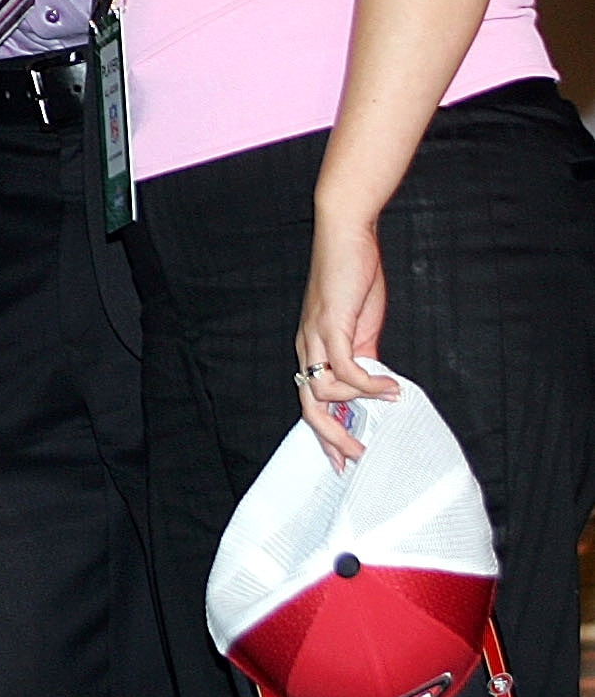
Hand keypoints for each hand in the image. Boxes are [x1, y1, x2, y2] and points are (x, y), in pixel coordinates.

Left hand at [295, 214, 395, 465]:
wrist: (346, 236)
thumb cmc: (354, 278)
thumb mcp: (361, 327)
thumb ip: (366, 358)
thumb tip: (377, 389)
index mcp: (311, 349)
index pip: (309, 400)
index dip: (324, 433)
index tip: (341, 460)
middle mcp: (306, 346)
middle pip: (307, 405)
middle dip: (331, 437)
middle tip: (355, 457)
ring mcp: (314, 337)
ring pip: (323, 391)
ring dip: (358, 405)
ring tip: (390, 401)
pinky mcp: (329, 325)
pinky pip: (345, 369)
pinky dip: (369, 385)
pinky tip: (389, 387)